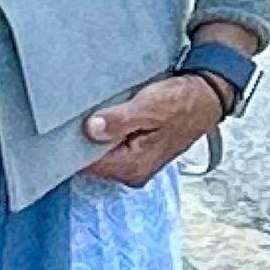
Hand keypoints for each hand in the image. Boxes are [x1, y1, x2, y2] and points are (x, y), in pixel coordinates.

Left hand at [81, 74, 224, 186]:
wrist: (207, 97)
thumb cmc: (182, 101)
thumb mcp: (149, 106)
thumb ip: (120, 120)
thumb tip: (91, 129)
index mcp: (133, 166)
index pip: (87, 165)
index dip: (72, 145)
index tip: (62, 127)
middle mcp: (132, 172)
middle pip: (91, 160)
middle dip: (81, 139)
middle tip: (74, 115)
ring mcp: (135, 164)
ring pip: (100, 152)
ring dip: (93, 135)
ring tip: (91, 112)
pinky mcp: (137, 153)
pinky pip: (111, 146)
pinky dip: (105, 133)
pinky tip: (105, 117)